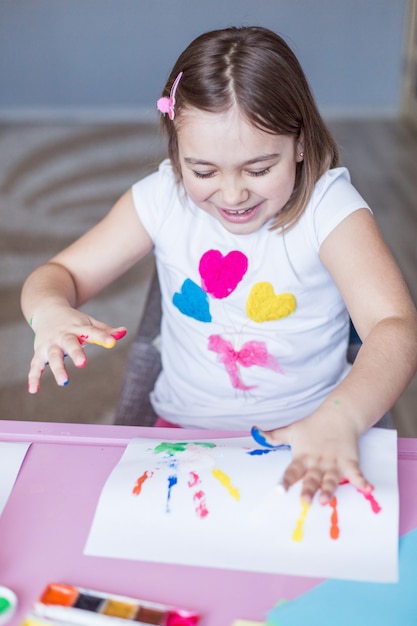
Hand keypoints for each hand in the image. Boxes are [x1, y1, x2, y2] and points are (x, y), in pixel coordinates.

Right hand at [28, 306, 125, 392]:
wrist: (47, 309)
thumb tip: (124, 332)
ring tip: (64, 382)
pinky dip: (34, 377)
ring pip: (53, 356)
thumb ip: (104, 330)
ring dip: (57, 368)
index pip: (92, 332)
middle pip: (70, 343)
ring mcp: (50, 344)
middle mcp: (63, 335)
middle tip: (82, 363)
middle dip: (75, 353)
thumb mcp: (89, 322)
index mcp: (78, 327)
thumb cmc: (73, 320)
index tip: (112, 342)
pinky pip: (35, 365)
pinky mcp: (39, 352)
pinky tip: (34, 390)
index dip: (102, 337)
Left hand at [255, 412, 372, 503]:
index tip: (280, 491)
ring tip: (326, 500)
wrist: (338, 416)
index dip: (286, 480)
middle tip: (305, 501)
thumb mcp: (292, 431)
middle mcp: (317, 463)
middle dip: (308, 489)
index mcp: (302, 457)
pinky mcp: (349, 461)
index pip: (292, 471)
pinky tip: (368, 489)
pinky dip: (362, 481)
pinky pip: (356, 473)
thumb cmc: (312, 426)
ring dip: (329, 490)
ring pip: (331, 479)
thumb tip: (256, 432)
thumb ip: (275, 436)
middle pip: (312, 478)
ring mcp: (334, 463)